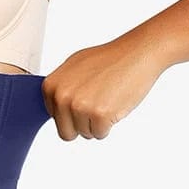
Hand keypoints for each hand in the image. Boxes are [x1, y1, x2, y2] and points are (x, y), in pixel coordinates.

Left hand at [42, 40, 166, 140]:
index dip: (72, 113)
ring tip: (107, 98)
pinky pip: (100, 134)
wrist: (137, 54)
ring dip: (97, 122)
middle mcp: (62, 96)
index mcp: (51, 86)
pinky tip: (114, 103)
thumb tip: (54, 107)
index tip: (85, 97)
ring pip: (85, 134)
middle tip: (96, 102)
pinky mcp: (99, 114)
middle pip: (66, 132)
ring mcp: (80, 106)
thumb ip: (60, 88)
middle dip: (82, 123)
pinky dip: (109, 124)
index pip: (55, 119)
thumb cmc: (110, 60)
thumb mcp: (74, 67)